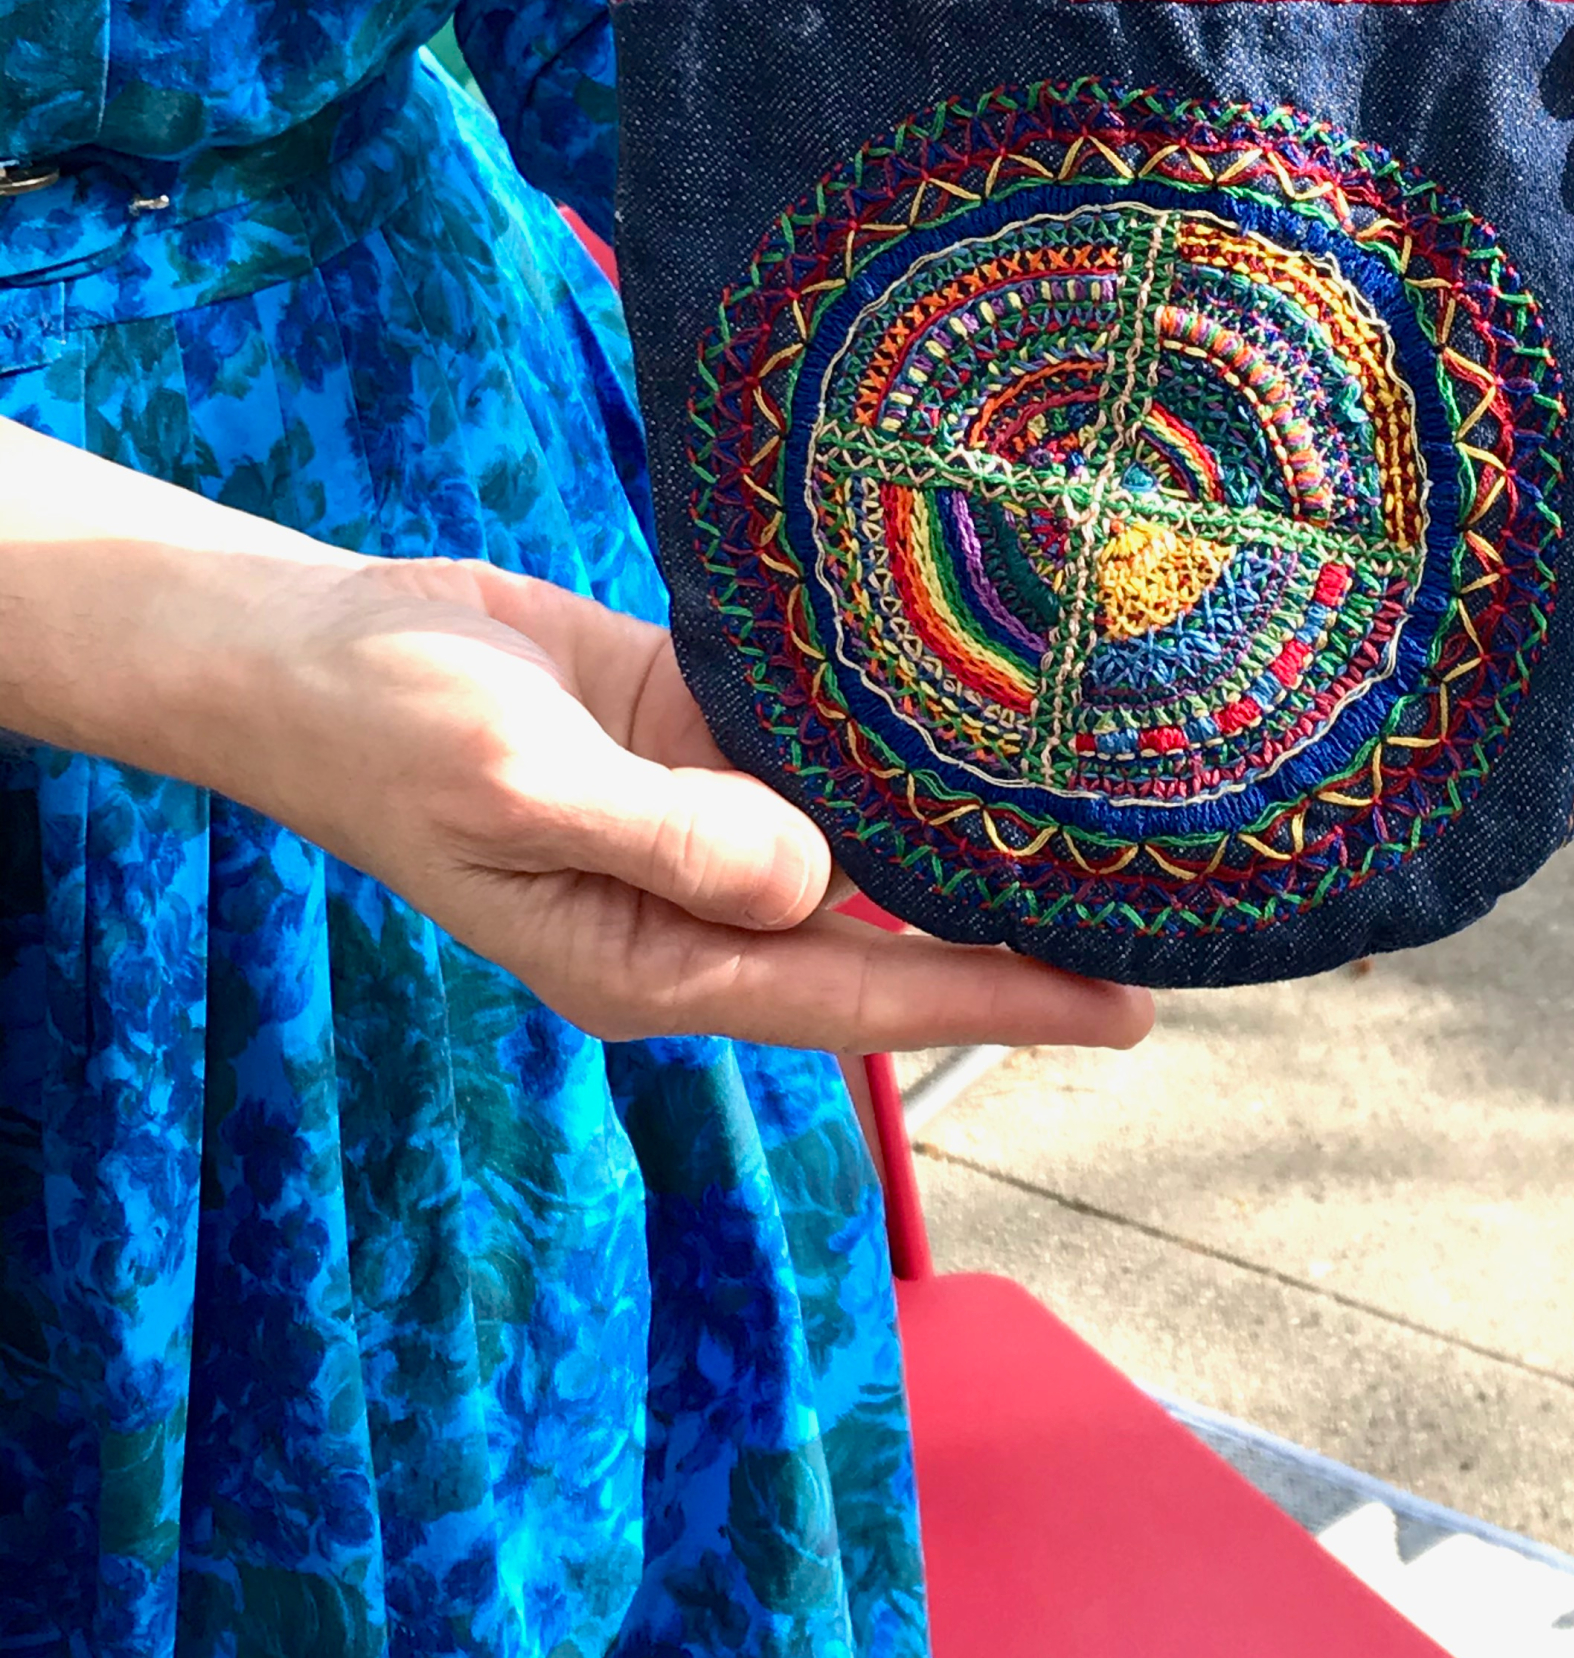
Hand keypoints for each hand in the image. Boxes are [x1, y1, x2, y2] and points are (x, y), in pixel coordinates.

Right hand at [0, 419, 1150, 1053]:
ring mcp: (707, 822)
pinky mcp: (700, 738)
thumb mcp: (519, 787)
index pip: (862, 991)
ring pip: (869, 836)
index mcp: (659, 959)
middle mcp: (703, 904)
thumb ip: (668, 837)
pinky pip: (819, 743)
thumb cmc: (390, 733)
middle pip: (892, 926)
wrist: (315, 645)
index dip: (998, 1000)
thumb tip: (812, 880)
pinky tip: (990, 707)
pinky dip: (897, 731)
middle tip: (1173, 908)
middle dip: (1018, 923)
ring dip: (969, 826)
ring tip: (1115, 815)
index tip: (1128, 1011)